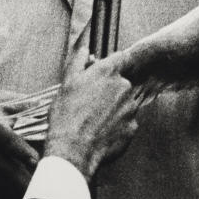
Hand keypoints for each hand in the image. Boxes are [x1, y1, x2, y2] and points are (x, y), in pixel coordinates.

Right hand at [45, 51, 139, 179]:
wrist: (72, 150)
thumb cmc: (66, 116)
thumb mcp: (67, 83)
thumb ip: (78, 62)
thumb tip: (85, 48)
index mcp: (108, 72)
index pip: (121, 58)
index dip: (113, 64)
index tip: (105, 73)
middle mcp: (124, 87)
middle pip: (122, 83)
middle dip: (110, 90)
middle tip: (92, 103)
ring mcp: (130, 108)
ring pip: (125, 103)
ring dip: (114, 109)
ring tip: (94, 120)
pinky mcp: (133, 128)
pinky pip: (127, 122)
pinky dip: (117, 126)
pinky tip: (101, 132)